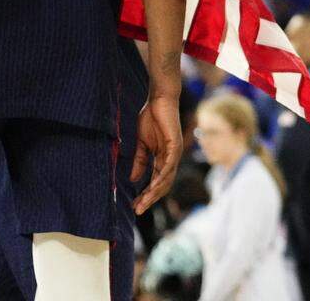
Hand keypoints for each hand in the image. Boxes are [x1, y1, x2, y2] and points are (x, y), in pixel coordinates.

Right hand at [131, 95, 182, 213]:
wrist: (159, 99)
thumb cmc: (151, 118)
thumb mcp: (142, 144)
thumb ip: (140, 161)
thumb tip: (133, 180)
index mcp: (162, 158)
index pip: (156, 181)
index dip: (146, 194)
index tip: (134, 205)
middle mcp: (171, 158)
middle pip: (162, 184)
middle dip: (150, 198)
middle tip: (138, 210)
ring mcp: (175, 153)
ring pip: (166, 179)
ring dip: (154, 192)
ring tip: (143, 203)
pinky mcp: (176, 146)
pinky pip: (169, 166)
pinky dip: (161, 177)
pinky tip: (152, 187)